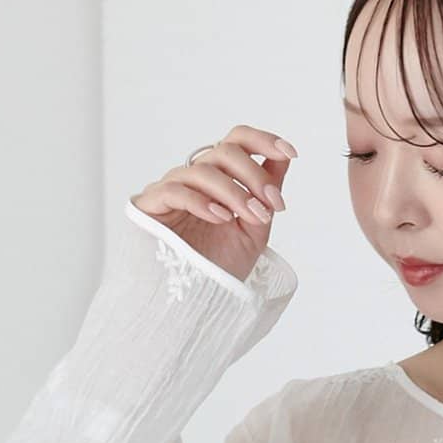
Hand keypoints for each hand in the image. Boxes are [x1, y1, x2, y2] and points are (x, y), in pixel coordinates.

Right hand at [130, 125, 296, 285]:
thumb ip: (266, 194)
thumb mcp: (255, 229)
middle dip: (254, 175)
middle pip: (224, 151)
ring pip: (202, 170)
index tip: (290, 153)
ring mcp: (172, 189)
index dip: (263, 140)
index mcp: (219, 178)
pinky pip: (174, 190)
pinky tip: (220, 217)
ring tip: (250, 218)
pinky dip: (201, 201)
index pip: (237, 141)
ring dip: (234, 192)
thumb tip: (285, 157)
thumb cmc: (220, 267)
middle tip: (272, 205)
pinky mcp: (151, 206)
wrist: (195, 302)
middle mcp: (195, 177)